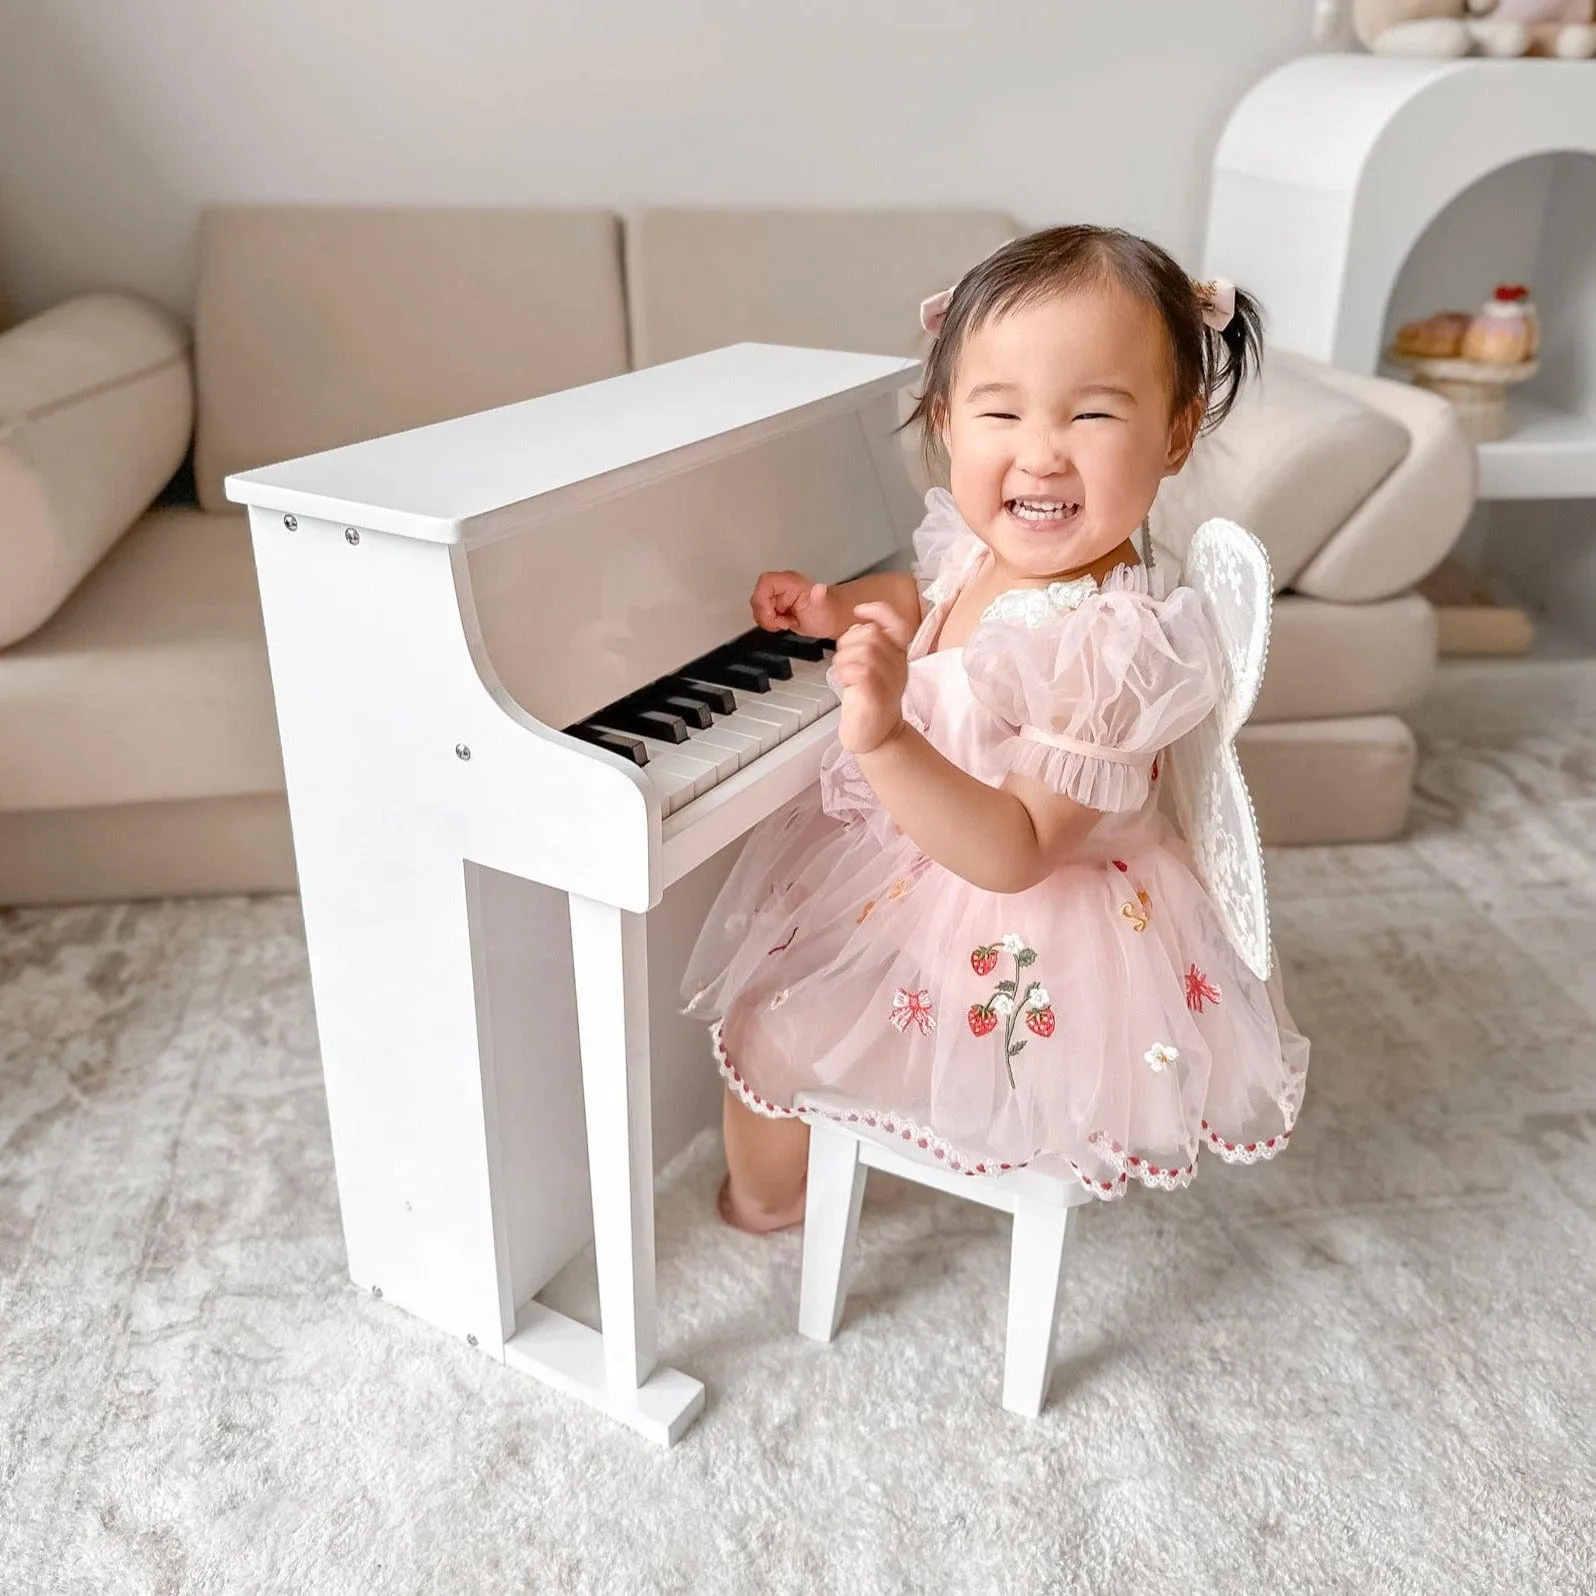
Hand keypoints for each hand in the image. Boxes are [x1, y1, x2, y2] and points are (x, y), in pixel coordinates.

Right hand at [751, 569, 833, 635]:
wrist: (829, 619)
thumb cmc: (827, 612)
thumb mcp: (822, 606)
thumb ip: (818, 596)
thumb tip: (819, 588)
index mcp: (790, 582)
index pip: (765, 583)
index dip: (763, 600)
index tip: (774, 614)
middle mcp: (781, 587)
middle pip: (758, 596)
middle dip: (765, 614)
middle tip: (780, 623)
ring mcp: (777, 596)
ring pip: (758, 606)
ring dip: (767, 620)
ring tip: (784, 623)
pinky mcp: (775, 606)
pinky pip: (762, 614)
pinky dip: (769, 623)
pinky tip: (782, 624)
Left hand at [833, 602, 912, 755]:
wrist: (875, 737)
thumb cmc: (870, 702)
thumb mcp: (872, 667)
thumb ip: (867, 645)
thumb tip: (858, 626)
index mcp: (898, 657)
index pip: (898, 624)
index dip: (879, 611)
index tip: (860, 610)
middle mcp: (898, 667)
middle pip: (873, 634)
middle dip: (849, 641)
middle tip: (843, 659)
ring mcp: (889, 683)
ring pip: (865, 651)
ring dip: (845, 658)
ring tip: (843, 673)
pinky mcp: (876, 698)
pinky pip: (862, 672)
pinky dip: (846, 672)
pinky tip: (845, 682)